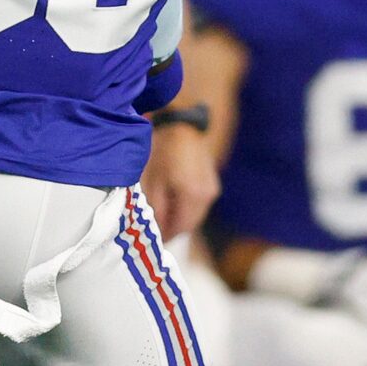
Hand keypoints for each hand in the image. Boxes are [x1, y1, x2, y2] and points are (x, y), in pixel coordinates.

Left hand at [139, 123, 220, 241]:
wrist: (182, 126)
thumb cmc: (163, 151)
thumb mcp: (154, 180)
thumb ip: (157, 208)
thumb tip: (159, 230)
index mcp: (191, 196)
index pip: (180, 228)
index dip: (166, 235)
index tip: (153, 239)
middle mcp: (206, 197)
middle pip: (189, 224)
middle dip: (173, 228)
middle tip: (157, 227)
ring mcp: (212, 190)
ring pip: (196, 216)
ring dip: (182, 218)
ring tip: (165, 213)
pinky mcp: (213, 184)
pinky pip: (200, 205)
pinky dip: (189, 208)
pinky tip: (176, 200)